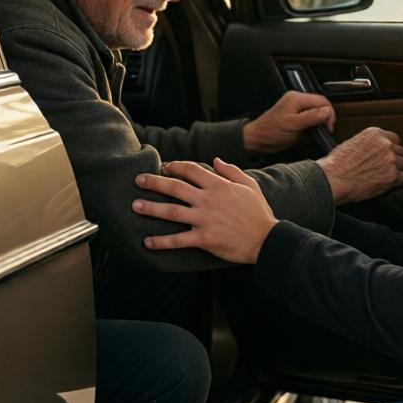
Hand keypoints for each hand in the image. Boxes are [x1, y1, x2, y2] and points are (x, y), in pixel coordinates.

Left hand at [132, 159, 275, 263]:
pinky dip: (161, 241)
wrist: (266, 240)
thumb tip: (215, 160)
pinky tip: (148, 242)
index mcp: (219, 185)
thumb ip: (231, 171)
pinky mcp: (204, 239)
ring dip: (151, 208)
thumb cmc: (259, 213)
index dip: (176, 166)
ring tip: (135, 206)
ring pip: (171, 211)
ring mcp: (204, 219)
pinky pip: (177, 239)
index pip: (191, 170)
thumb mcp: (250, 185)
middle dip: (154, 182)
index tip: (165, 166)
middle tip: (138, 180)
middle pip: (175, 187)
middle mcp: (208, 200)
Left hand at [242, 91, 335, 153]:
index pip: (322, 100)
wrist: (258, 139)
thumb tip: (327, 112)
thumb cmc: (269, 132)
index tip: (328, 126)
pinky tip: (312, 131)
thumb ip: (311, 117)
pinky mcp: (296, 116)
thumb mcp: (293, 125)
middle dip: (325, 118)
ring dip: (320, 121)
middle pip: (320, 105)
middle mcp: (297, 101)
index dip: (329, 113)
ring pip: (316, 112)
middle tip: (325, 130)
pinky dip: (314, 124)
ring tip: (318, 131)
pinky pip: (311, 117)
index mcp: (296, 98)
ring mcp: (296, 108)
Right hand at [317, 127, 402, 204]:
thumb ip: (367, 143)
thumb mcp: (351, 143)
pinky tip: (395, 184)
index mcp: (374, 134)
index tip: (388, 156)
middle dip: (396, 160)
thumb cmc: (336, 165)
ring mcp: (391, 160)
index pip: (394, 139)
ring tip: (391, 177)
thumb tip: (373, 150)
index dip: (392, 149)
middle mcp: (385, 144)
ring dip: (400, 171)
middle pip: (402, 152)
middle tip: (388, 168)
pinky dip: (402, 182)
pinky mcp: (393, 176)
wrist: (333, 179)